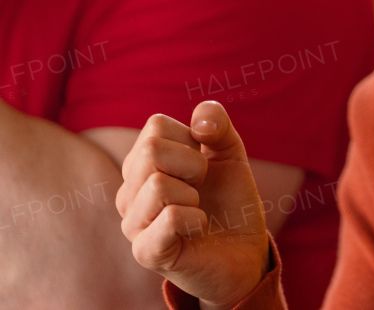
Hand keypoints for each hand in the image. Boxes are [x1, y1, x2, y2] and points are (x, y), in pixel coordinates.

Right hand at [116, 101, 269, 309]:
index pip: (155, 126)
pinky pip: (170, 217)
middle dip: (193, 165)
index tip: (202, 165)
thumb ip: (216, 123)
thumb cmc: (230, 200)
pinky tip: (197, 228)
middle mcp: (129, 192)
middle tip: (200, 188)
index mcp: (143, 165)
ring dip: (194, 195)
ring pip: (157, 185)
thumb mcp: (230, 152)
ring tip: (197, 210)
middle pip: (150, 151)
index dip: (191, 141)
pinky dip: (196, 218)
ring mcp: (133, 224)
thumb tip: (199, 122)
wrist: (245, 250)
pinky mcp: (145, 252)